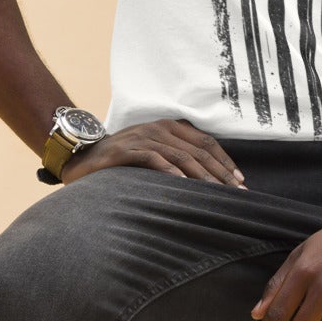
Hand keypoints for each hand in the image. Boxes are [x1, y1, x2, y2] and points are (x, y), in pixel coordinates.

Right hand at [59, 118, 245, 186]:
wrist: (81, 155)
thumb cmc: (121, 160)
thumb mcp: (152, 153)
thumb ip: (176, 158)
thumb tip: (207, 180)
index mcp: (169, 127)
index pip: (205, 142)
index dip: (225, 161)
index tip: (240, 181)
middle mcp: (158, 128)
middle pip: (198, 150)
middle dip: (220, 173)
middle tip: (236, 194)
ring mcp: (142, 137)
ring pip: (181, 156)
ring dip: (202, 177)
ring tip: (217, 194)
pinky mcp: (126, 150)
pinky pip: (154, 159)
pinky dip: (171, 172)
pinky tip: (184, 186)